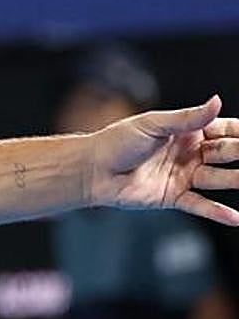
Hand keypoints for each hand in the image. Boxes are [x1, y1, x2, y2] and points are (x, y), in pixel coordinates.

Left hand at [89, 95, 238, 223]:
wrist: (93, 169)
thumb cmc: (118, 141)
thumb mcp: (154, 124)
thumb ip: (187, 118)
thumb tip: (217, 101)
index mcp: (186, 131)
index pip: (225, 130)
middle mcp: (189, 153)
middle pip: (227, 154)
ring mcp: (184, 176)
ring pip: (219, 179)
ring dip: (237, 180)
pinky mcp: (174, 197)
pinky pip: (201, 205)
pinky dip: (218, 212)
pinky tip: (236, 218)